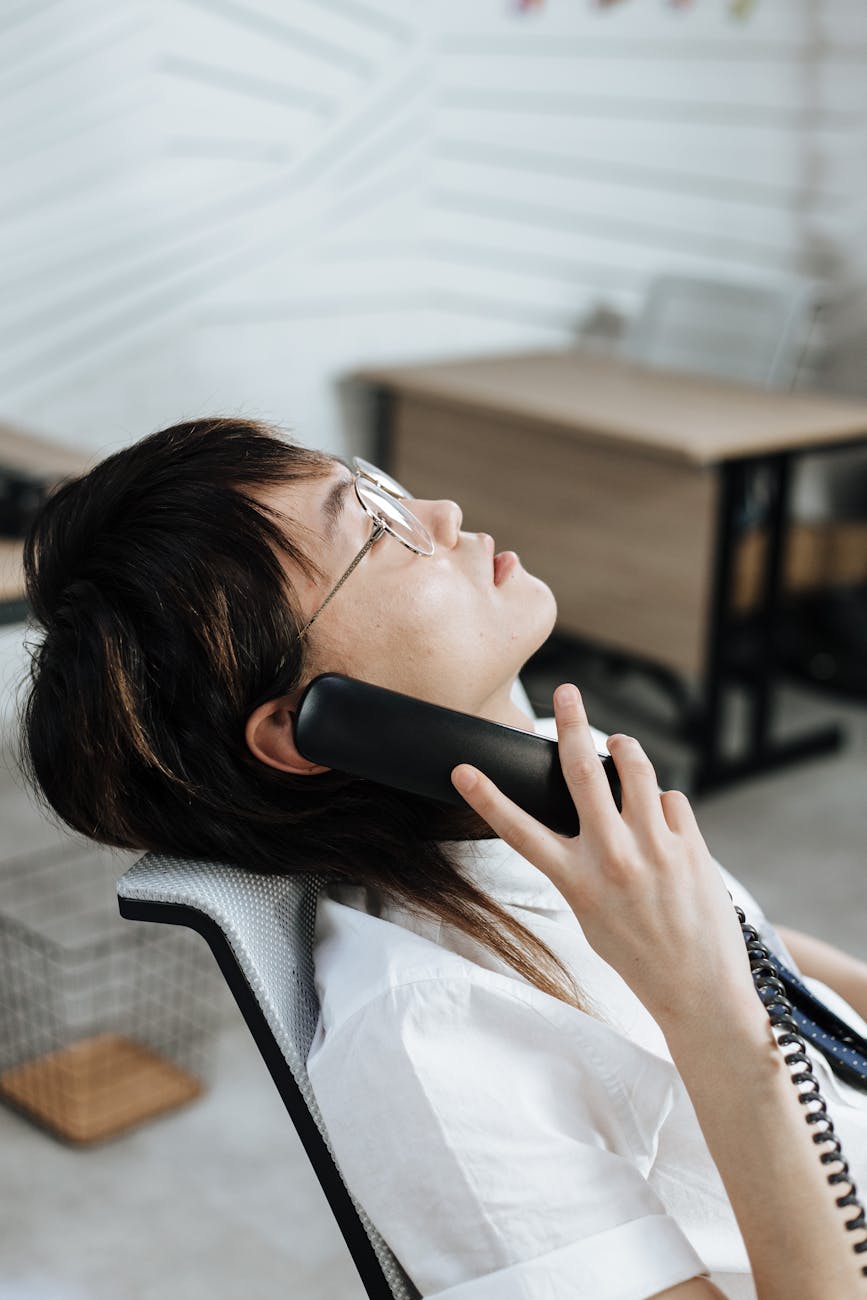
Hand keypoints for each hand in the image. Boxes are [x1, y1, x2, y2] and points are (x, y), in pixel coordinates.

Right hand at [451, 684, 758, 1031]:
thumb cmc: (639, 955)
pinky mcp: (691, 845)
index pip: (519, 831)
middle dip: (571, 722)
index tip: (463, 769)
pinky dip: (663, 803)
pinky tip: (664, 825)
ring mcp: (654, 848)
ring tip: (620, 744)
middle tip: (567, 691)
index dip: (486, 797)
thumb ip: (587, 862)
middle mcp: (611, 858)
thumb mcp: (592, 914)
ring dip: (626, 748)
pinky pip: (672, 799)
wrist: (699, 990)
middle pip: (583, 770)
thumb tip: (602, 807)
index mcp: (576, 882)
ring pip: (636, 768)